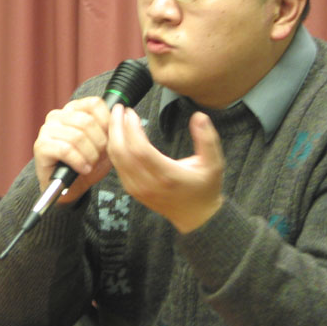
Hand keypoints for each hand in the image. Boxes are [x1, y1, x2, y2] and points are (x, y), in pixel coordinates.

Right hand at [32, 96, 112, 202]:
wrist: (69, 186)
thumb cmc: (86, 163)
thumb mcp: (104, 145)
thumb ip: (111, 130)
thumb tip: (122, 115)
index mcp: (73, 109)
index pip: (94, 104)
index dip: (107, 122)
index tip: (110, 138)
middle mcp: (58, 115)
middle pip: (87, 121)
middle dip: (99, 142)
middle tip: (100, 156)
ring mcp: (47, 130)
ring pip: (77, 136)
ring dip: (90, 154)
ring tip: (91, 164)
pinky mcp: (41, 146)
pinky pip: (65, 150)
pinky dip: (79, 161)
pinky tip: (83, 169)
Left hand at [108, 105, 224, 232]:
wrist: (196, 216)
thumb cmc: (204, 188)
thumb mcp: (213, 163)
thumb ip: (207, 139)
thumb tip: (199, 117)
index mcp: (167, 175)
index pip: (140, 149)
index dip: (131, 128)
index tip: (130, 112)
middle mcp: (148, 183)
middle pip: (121, 152)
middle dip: (116, 127)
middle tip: (118, 108)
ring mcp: (138, 188)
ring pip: (115, 159)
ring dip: (113, 136)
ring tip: (116, 118)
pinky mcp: (133, 190)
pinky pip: (117, 166)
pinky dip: (114, 148)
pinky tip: (118, 134)